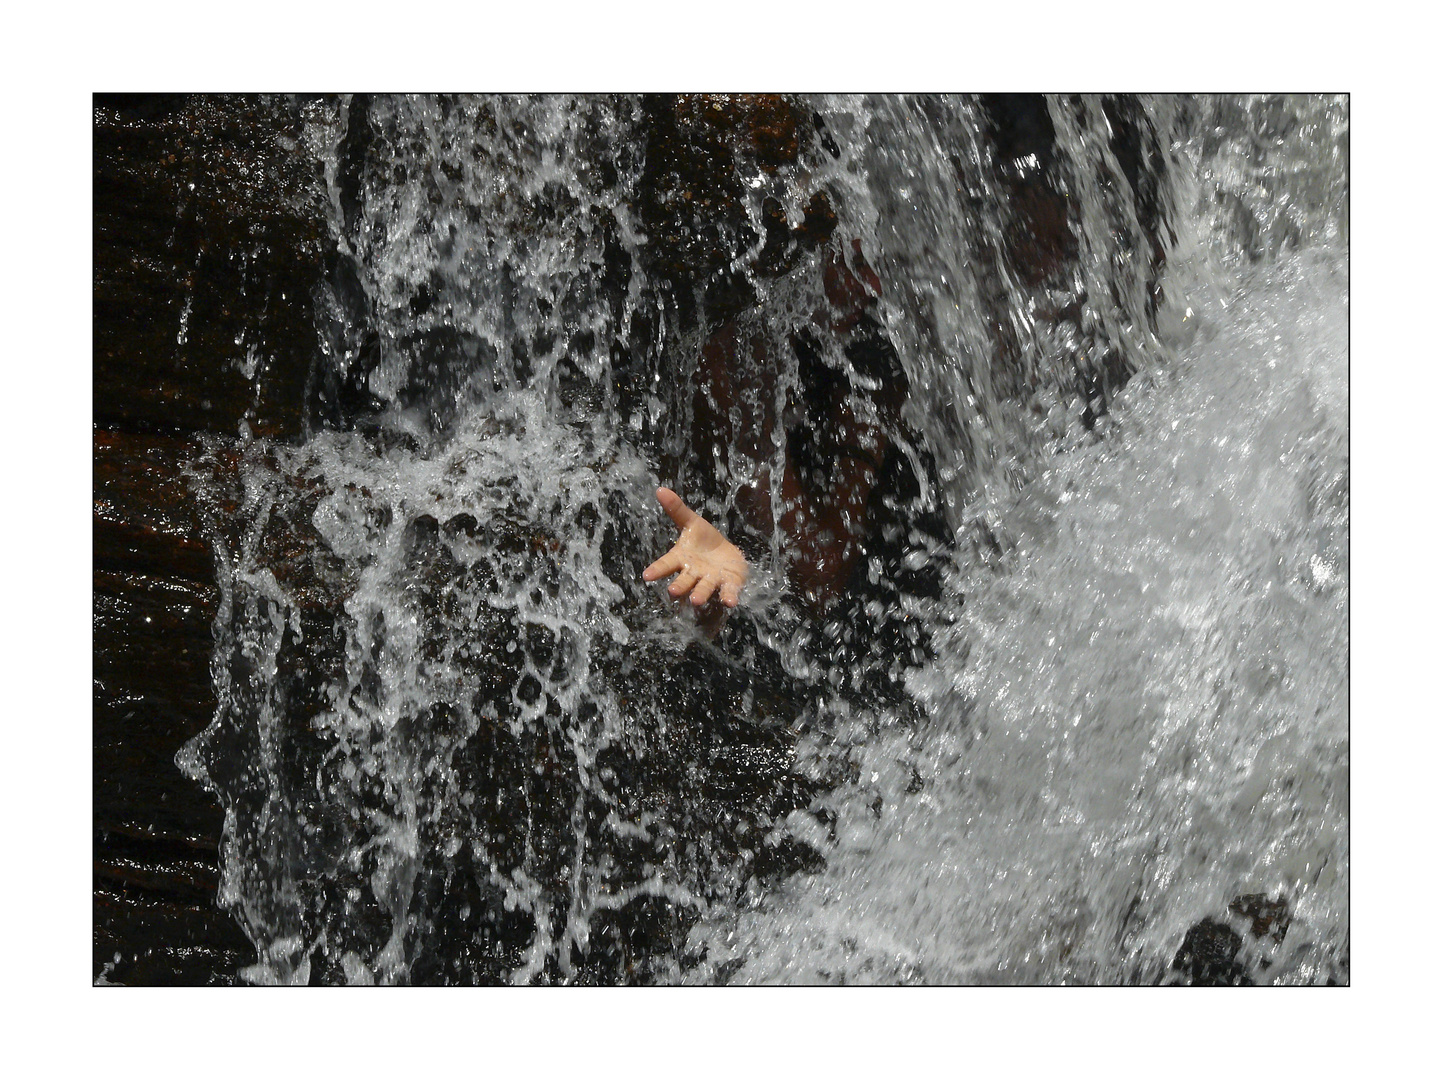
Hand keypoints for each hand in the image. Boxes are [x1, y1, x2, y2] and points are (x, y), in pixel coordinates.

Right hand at [642, 487, 747, 607]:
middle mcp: (693, 573)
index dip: (657, 570)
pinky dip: (728, 596)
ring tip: (696, 600)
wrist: (726, 555)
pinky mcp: (728, 584)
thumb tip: (660, 489)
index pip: (666, 564)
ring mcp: (710, 580)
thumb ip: (676, 509)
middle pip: (684, 581)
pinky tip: (729, 602)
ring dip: (700, 594)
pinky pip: (727, 591)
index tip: (647, 576)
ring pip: (704, 588)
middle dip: (680, 586)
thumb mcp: (692, 522)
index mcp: (682, 558)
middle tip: (674, 591)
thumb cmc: (703, 540)